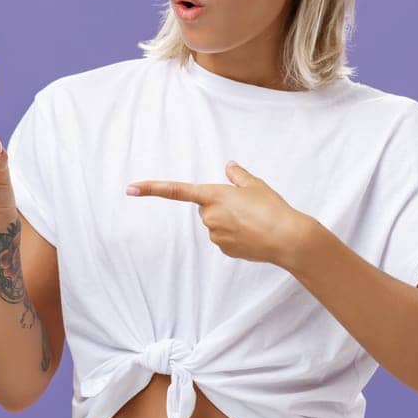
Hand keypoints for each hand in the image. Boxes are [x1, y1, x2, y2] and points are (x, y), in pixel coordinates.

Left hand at [126, 161, 315, 267]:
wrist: (286, 238)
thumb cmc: (272, 208)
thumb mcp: (256, 185)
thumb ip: (238, 176)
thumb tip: (229, 166)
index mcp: (214, 195)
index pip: (177, 191)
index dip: (152, 188)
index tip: (130, 189)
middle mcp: (209, 216)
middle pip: (207, 208)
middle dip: (222, 206)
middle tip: (247, 206)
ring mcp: (216, 235)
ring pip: (217, 225)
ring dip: (231, 222)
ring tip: (255, 221)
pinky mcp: (225, 250)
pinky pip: (226, 239)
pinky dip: (238, 236)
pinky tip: (255, 235)